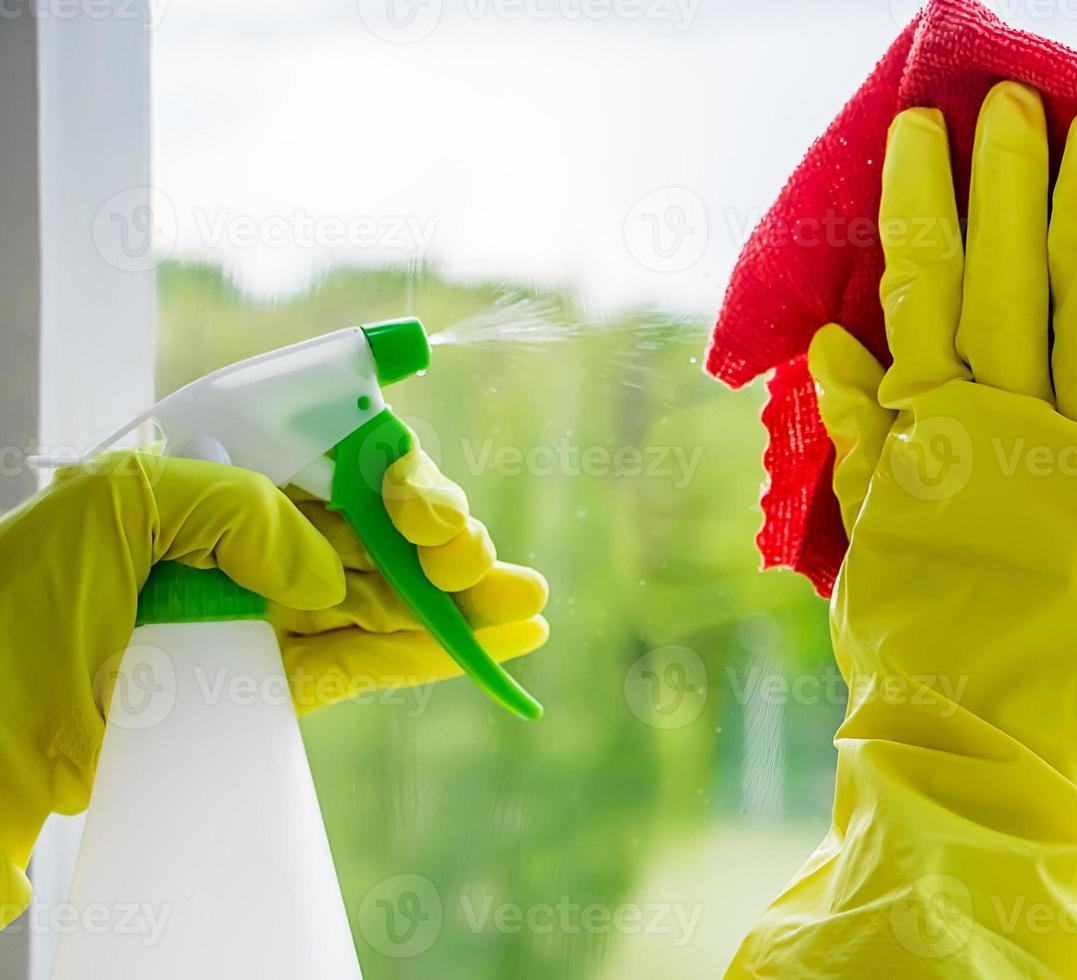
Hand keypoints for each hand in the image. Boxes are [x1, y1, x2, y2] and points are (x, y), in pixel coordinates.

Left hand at [0, 443, 547, 925]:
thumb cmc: (23, 596)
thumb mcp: (117, 505)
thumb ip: (234, 506)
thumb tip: (322, 570)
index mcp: (219, 480)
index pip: (334, 458)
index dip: (395, 476)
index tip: (420, 512)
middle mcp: (253, 541)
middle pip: (376, 528)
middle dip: (441, 542)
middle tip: (478, 566)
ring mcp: (269, 615)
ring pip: (386, 598)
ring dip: (460, 604)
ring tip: (527, 608)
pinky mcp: (276, 683)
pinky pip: (365, 662)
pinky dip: (428, 656)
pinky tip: (487, 646)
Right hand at [813, 83, 1076, 805]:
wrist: (986, 756)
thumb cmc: (909, 654)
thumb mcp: (865, 542)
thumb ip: (858, 439)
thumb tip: (833, 345)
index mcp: (928, 434)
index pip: (922, 290)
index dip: (923, 204)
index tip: (921, 134)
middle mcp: (1010, 427)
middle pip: (1008, 277)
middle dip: (1006, 182)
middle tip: (1010, 106)